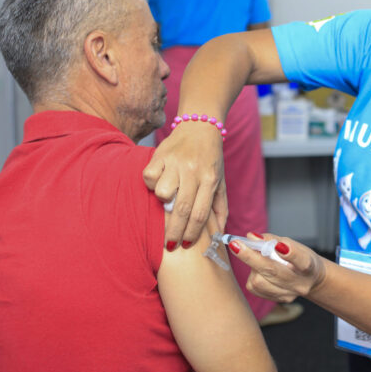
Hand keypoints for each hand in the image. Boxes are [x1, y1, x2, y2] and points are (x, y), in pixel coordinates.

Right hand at [143, 124, 227, 246]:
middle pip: (181, 209)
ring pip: (163, 193)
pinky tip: (159, 181)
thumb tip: (219, 233)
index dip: (192, 233)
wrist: (200, 126)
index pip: (200, 214)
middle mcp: (194, 171)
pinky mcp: (160, 154)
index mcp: (210, 179)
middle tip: (170, 245)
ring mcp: (176, 162)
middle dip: (174, 232)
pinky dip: (151, 183)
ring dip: (162, 201)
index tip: (185, 245)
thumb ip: (220, 207)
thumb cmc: (210, 158)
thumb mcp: (221, 181)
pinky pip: (149, 176)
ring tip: (166, 200)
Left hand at [228, 233, 327, 303]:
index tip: (277, 244)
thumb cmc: (300, 257)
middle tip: (235, 244)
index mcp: (308, 266)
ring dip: (252, 266)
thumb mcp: (293, 244)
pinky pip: (256, 288)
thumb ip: (272, 240)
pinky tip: (259, 270)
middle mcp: (299, 284)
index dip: (290, 253)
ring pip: (259, 281)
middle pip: (272, 271)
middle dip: (251, 257)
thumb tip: (251, 237)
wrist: (310, 279)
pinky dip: (253, 275)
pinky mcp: (278, 300)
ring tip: (257, 258)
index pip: (301, 261)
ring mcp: (288, 294)